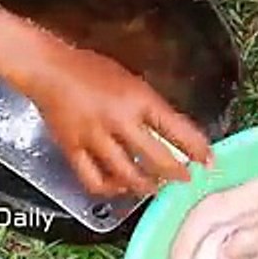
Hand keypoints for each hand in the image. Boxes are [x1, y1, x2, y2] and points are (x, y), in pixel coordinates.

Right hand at [29, 39, 213, 196]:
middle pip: (157, 159)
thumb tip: (171, 133)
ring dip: (147, 185)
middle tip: (184, 179)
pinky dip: (111, 189)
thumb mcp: (131, 80)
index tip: (208, 159)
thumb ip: (149, 107)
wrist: (49, 69)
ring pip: (128, 175)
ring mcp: (95, 138)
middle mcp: (119, 120)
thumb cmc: (91, 69)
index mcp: (138, 98)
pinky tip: (119, 187)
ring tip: (155, 186)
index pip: (177, 129)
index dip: (197, 148)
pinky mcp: (72, 150)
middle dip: (176, 174)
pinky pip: (95, 181)